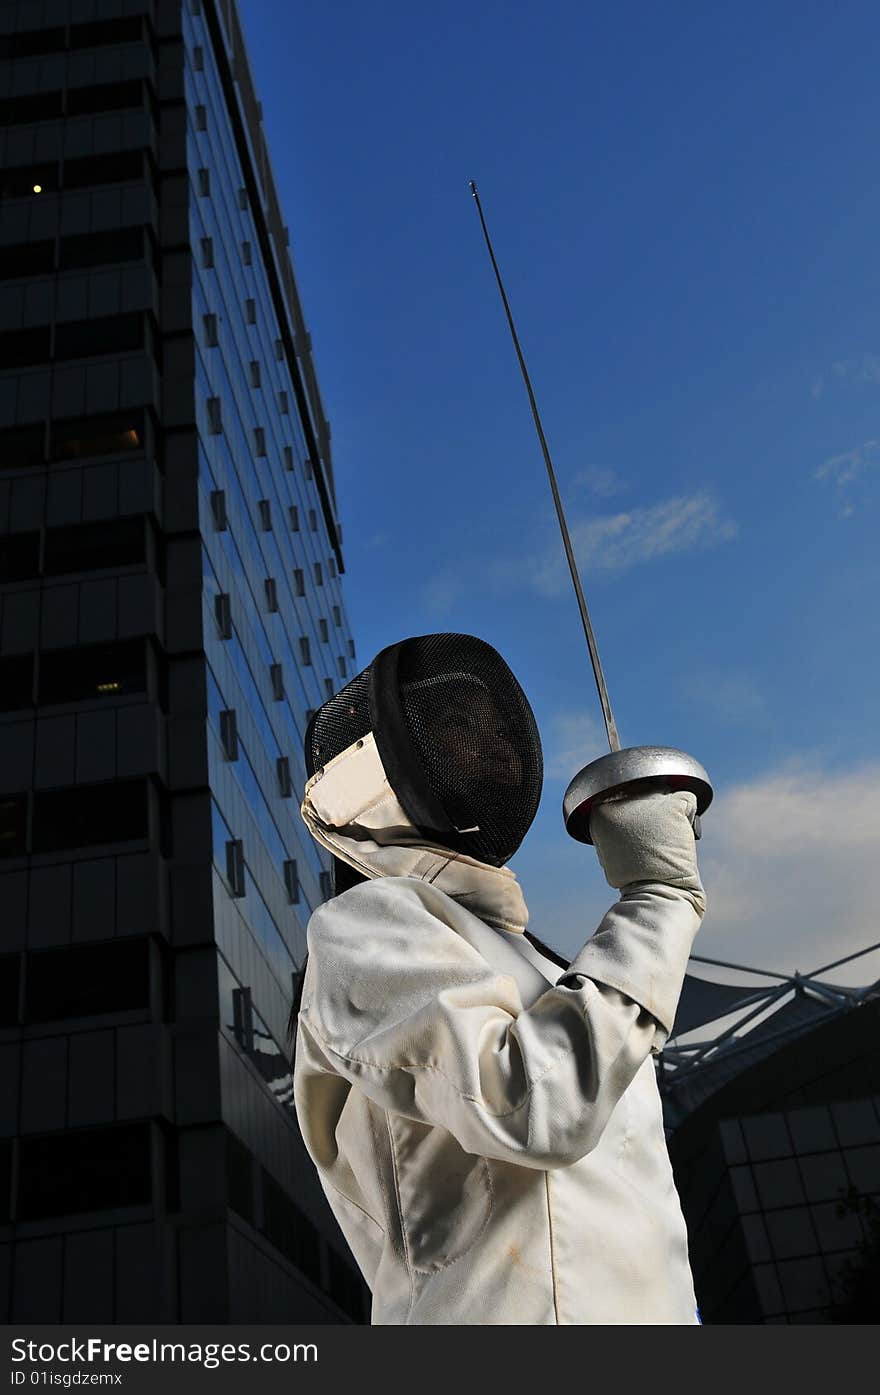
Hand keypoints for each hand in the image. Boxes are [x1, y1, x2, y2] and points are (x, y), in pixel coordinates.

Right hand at [589, 788, 705, 909]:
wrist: (653, 890)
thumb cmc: (633, 876)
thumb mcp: (607, 848)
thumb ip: (614, 825)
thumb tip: (628, 813)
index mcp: (600, 809)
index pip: (622, 797)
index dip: (633, 816)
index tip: (634, 836)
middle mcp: (621, 799)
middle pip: (643, 793)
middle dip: (652, 812)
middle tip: (653, 840)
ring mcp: (647, 800)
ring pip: (665, 795)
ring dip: (669, 814)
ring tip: (666, 840)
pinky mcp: (672, 805)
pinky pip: (687, 800)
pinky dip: (689, 817)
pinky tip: (680, 837)